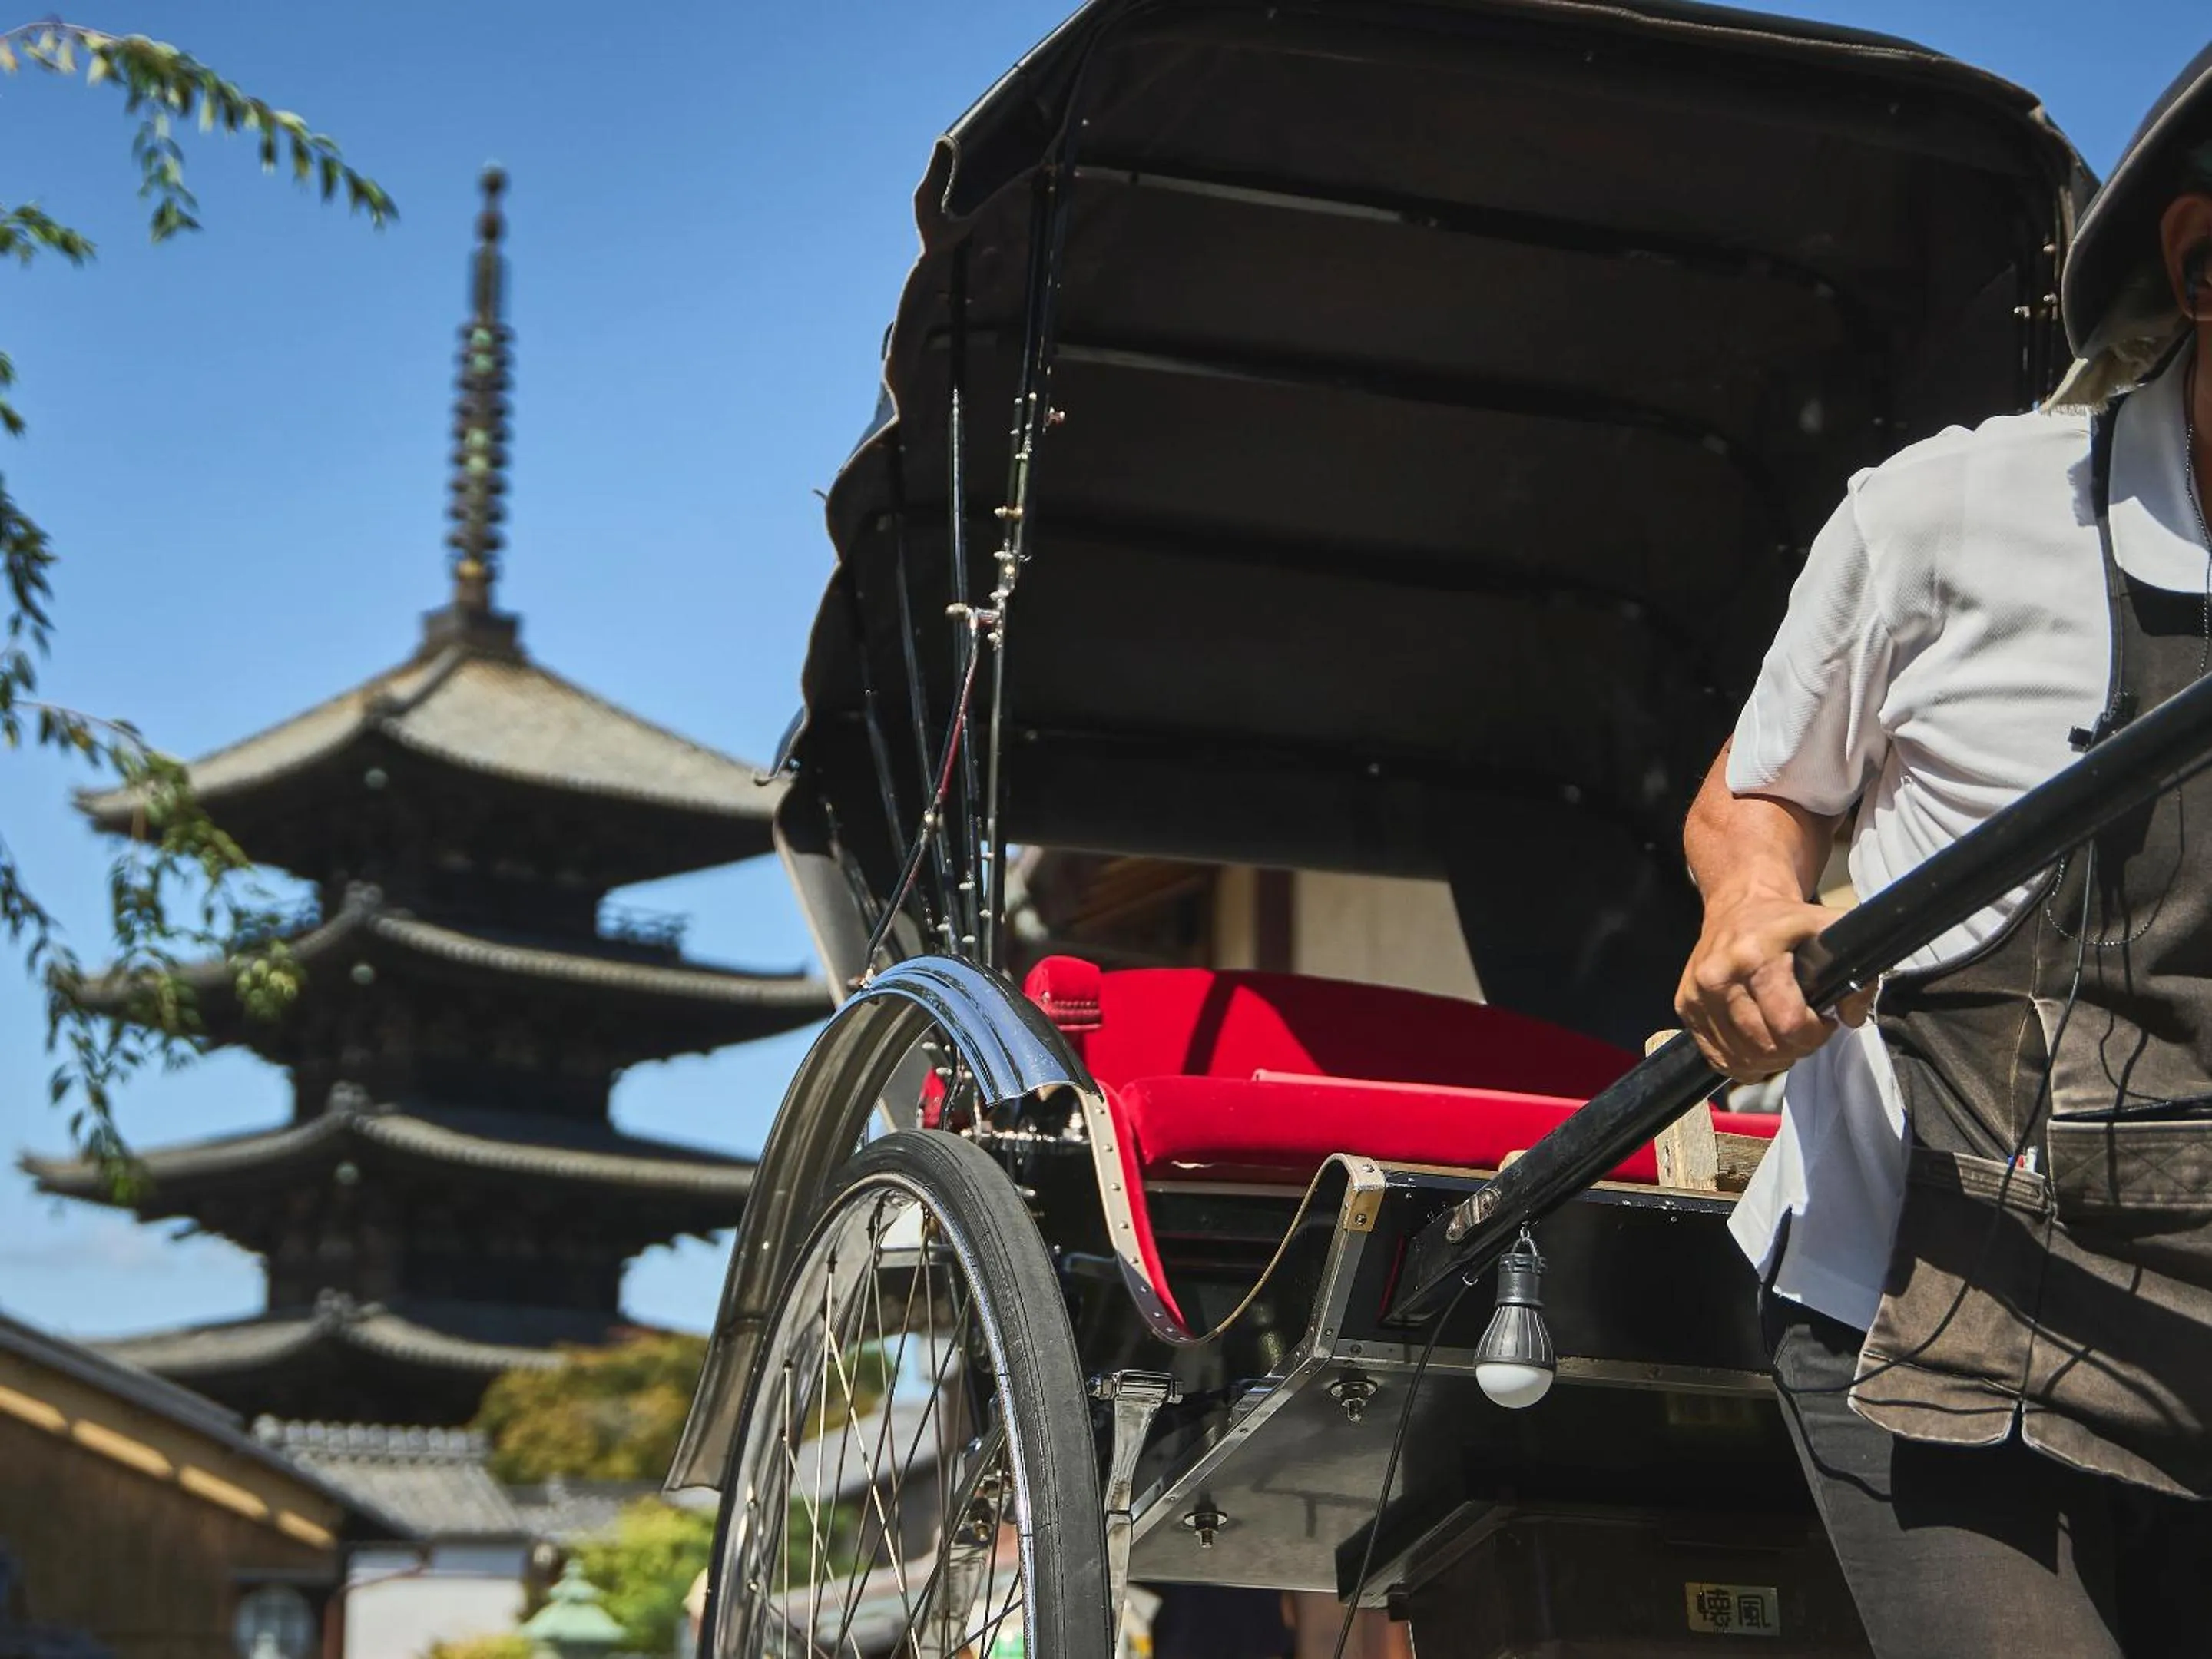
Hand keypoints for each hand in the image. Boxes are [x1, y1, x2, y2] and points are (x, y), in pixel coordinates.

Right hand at [1674, 887, 1870, 1081]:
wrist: (1736, 905)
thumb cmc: (1784, 922)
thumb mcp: (1828, 930)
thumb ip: (1856, 972)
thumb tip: (1853, 1018)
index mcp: (1753, 956)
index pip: (1787, 1023)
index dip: (1814, 1032)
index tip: (1822, 1019)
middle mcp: (1717, 977)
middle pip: (1765, 1046)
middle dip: (1795, 1047)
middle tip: (1804, 1029)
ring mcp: (1696, 995)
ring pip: (1742, 1059)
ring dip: (1771, 1058)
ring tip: (1782, 1035)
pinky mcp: (1684, 1007)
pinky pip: (1718, 1058)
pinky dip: (1744, 1062)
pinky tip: (1758, 1043)